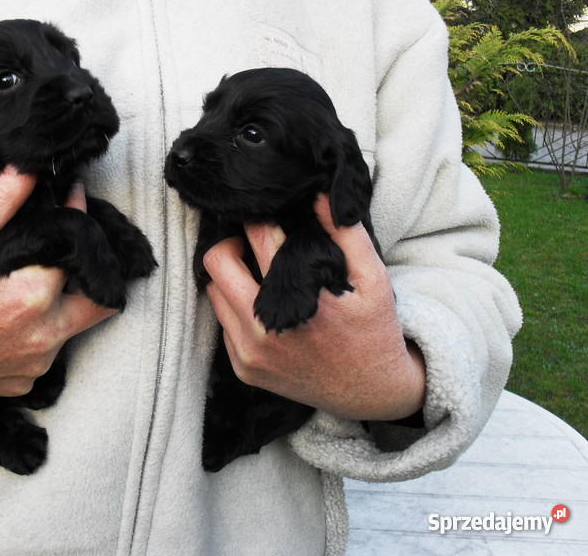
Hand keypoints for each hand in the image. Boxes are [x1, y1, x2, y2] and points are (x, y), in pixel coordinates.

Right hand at [0, 167, 115, 402]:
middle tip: (69, 250)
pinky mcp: (22, 384)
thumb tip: (29, 170)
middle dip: (92, 272)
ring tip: (37, 277)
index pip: (78, 250)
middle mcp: (44, 336)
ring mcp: (35, 365)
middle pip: (99, 301)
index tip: (73, 198)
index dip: (77, 218)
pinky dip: (40, 330)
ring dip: (64, 301)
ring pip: (74, 326)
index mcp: (32, 297)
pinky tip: (12, 314)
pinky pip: (47, 351)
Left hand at [203, 194, 424, 420]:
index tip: (270, 216)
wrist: (370, 393)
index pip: (259, 236)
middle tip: (255, 243)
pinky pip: (222, 325)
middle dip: (233, 243)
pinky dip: (235, 309)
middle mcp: (265, 328)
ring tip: (259, 274)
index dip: (262, 218)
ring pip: (214, 293)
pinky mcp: (243, 370)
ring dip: (231, 278)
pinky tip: (262, 306)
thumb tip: (318, 194)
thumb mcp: (373, 279)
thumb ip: (347, 234)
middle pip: (218, 261)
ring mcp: (249, 353)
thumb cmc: (373, 330)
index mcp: (299, 300)